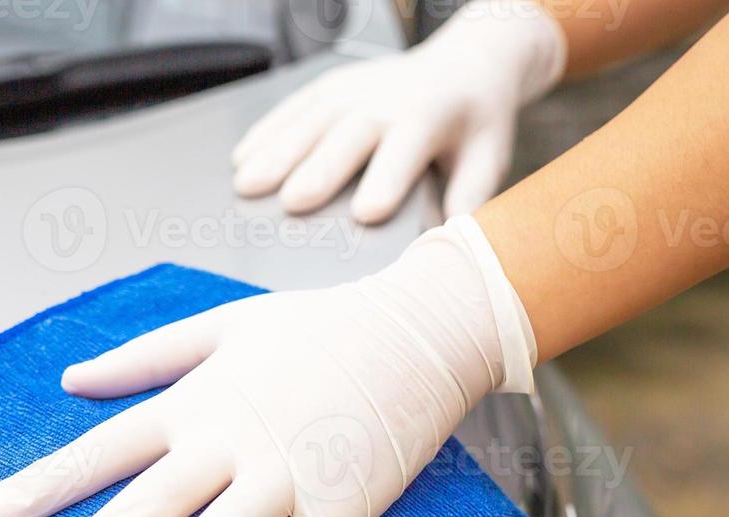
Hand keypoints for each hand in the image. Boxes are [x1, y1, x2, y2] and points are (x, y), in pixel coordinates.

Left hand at [0, 216, 536, 516]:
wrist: (417, 330)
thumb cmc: (316, 328)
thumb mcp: (222, 325)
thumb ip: (144, 358)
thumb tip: (72, 377)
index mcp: (199, 401)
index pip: (111, 446)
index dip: (53, 480)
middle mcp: (234, 441)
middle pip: (158, 496)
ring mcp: (290, 474)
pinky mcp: (342, 503)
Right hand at [232, 0, 565, 222]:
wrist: (465, 65)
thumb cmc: (473, 125)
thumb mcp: (487, 158)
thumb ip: (470, 197)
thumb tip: (452, 239)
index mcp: (429, 117)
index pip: (405, 151)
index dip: (387, 180)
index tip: (367, 213)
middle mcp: (386, 99)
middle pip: (347, 136)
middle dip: (318, 168)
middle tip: (292, 203)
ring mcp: (353, 89)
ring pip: (310, 121)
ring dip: (276, 152)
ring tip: (246, 186)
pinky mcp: (329, 86)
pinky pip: (292, 108)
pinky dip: (265, 133)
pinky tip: (241, 158)